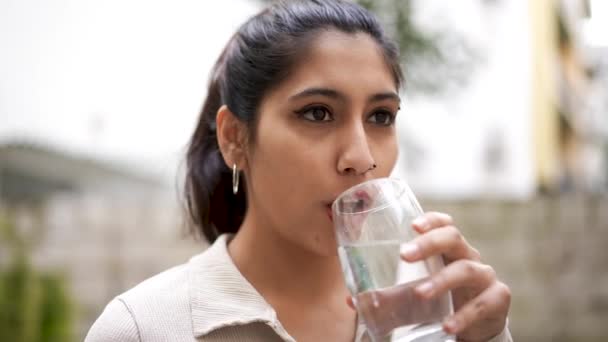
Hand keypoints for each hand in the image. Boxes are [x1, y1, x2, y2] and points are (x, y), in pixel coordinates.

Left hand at [399, 212, 510, 340]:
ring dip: (441, 281)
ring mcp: (485, 277)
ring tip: (421, 293)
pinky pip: (483, 304)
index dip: (431, 221)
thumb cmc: (445, 301)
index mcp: (449, 250)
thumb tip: (354, 301)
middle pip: (453, 238)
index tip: (413, 225)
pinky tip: (447, 324)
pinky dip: (463, 315)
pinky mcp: (498, 299)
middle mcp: (468, 257)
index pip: (445, 224)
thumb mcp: (418, 294)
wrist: (476, 327)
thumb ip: (390, 296)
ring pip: (466, 269)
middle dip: (429, 243)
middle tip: (404, 255)